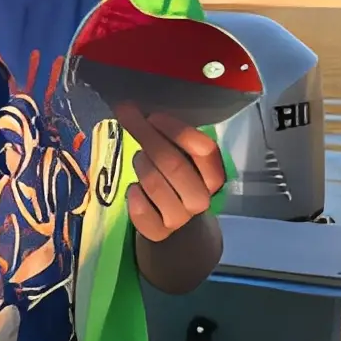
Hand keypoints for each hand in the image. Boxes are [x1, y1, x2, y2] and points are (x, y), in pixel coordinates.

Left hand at [115, 102, 225, 243]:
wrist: (175, 226)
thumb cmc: (176, 181)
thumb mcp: (182, 160)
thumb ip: (169, 139)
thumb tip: (131, 107)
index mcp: (213, 175)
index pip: (204, 149)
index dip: (177, 130)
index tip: (153, 116)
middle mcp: (201, 198)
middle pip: (174, 164)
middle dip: (147, 136)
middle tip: (128, 118)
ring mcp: (181, 218)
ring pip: (154, 183)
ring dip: (140, 164)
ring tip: (140, 160)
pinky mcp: (158, 233)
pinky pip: (140, 209)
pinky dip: (133, 194)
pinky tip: (135, 189)